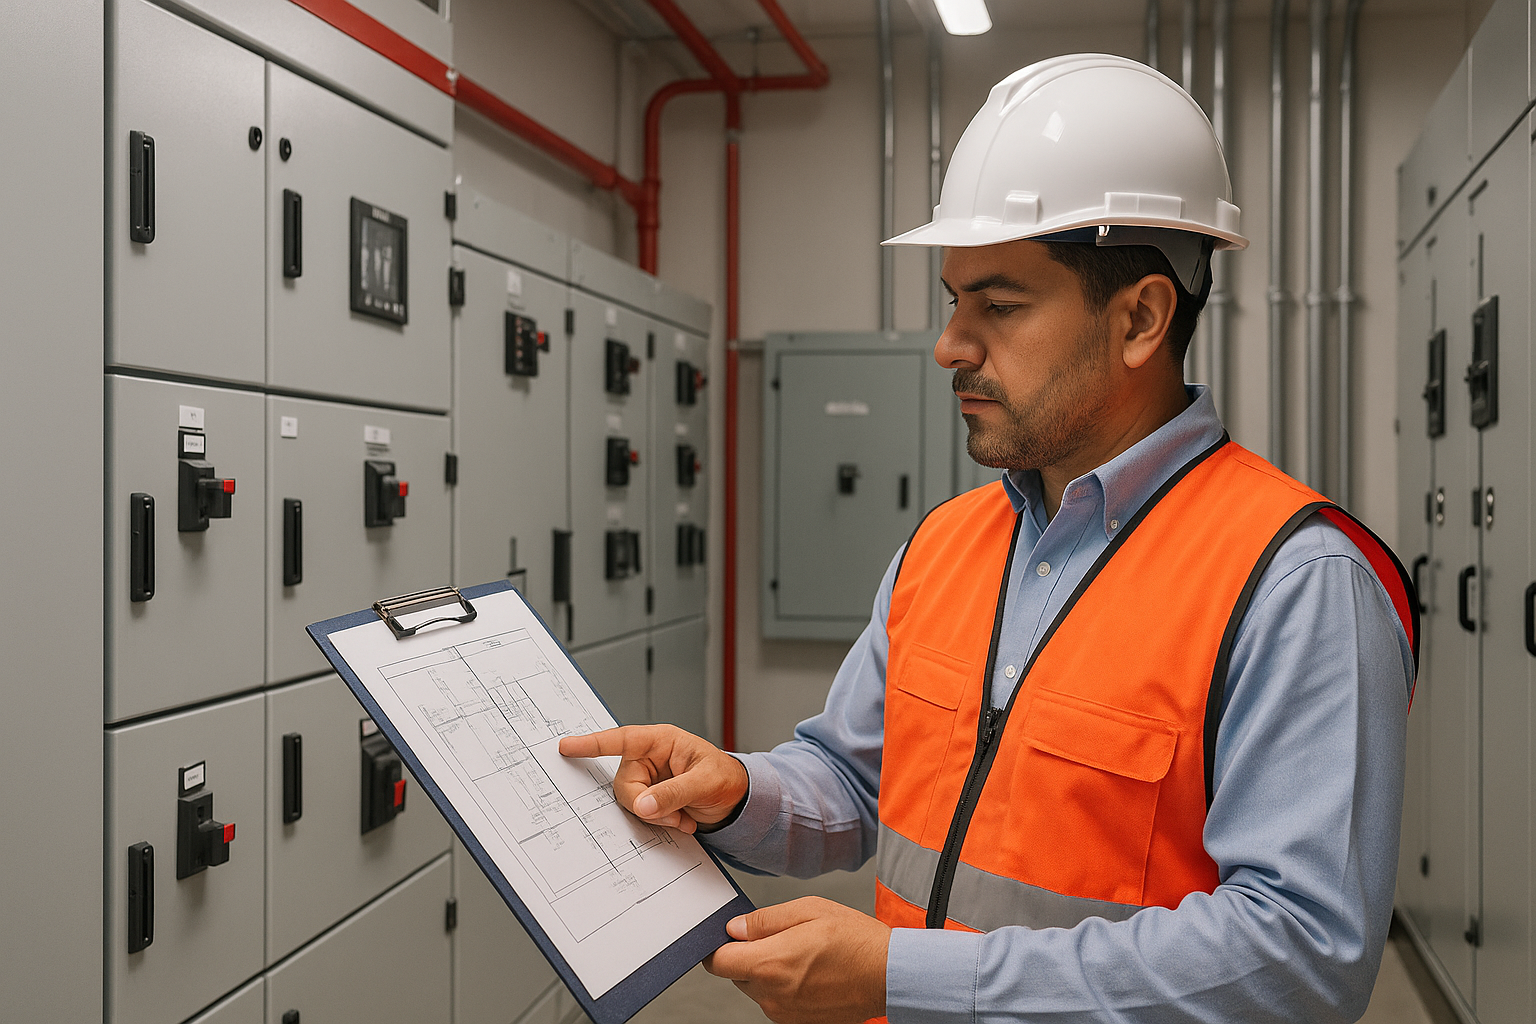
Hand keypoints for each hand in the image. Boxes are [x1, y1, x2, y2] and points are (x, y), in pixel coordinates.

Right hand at [557, 725, 747, 833]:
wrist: (737, 800)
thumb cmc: (726, 778)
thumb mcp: (705, 783)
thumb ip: (674, 792)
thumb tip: (643, 805)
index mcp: (662, 741)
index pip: (622, 739)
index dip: (592, 743)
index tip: (567, 746)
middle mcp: (650, 758)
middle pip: (624, 783)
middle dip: (646, 804)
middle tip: (674, 815)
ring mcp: (649, 779)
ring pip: (631, 802)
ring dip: (656, 816)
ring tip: (683, 817)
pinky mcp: (650, 798)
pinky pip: (640, 813)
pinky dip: (660, 822)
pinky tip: (681, 820)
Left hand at [703, 897, 889, 1023]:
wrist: (889, 975)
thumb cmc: (855, 940)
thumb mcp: (809, 910)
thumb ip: (765, 920)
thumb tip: (736, 928)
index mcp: (770, 963)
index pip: (718, 961)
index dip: (720, 946)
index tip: (732, 937)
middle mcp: (772, 995)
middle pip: (737, 975)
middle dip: (750, 956)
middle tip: (781, 940)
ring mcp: (785, 1013)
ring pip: (758, 989)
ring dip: (769, 973)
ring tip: (803, 956)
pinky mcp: (799, 1023)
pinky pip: (778, 1003)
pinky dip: (786, 988)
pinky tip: (812, 973)